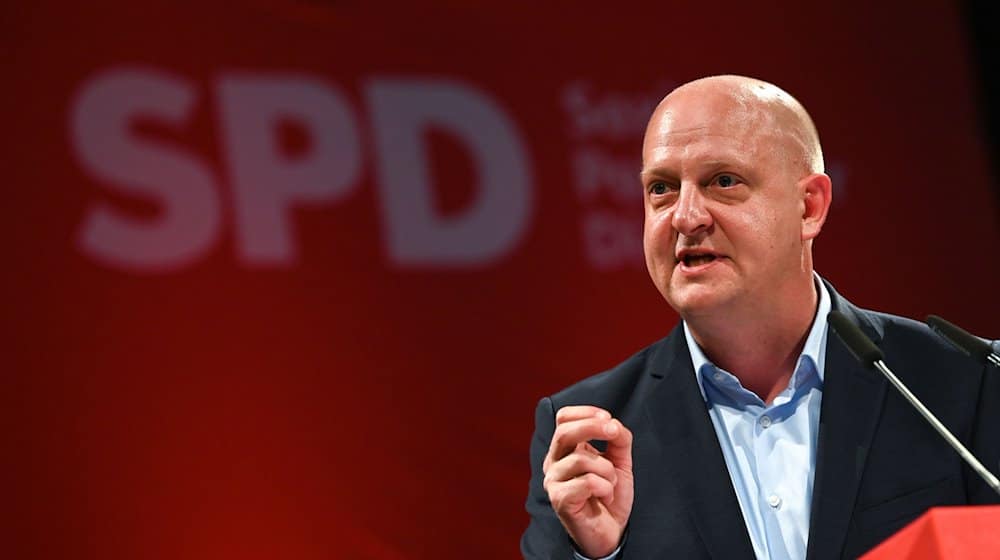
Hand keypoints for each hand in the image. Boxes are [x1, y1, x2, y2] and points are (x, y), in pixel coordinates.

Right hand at [543, 405, 633, 557]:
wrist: (610, 532)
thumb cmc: (609, 496)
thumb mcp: (619, 462)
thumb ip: (618, 439)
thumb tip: (614, 424)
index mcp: (565, 450)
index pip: (563, 418)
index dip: (586, 413)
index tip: (608, 419)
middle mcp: (554, 462)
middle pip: (564, 431)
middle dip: (594, 427)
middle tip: (614, 432)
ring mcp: (554, 481)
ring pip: (581, 459)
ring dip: (607, 470)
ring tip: (610, 484)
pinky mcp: (559, 499)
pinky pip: (586, 482)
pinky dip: (604, 487)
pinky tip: (605, 496)